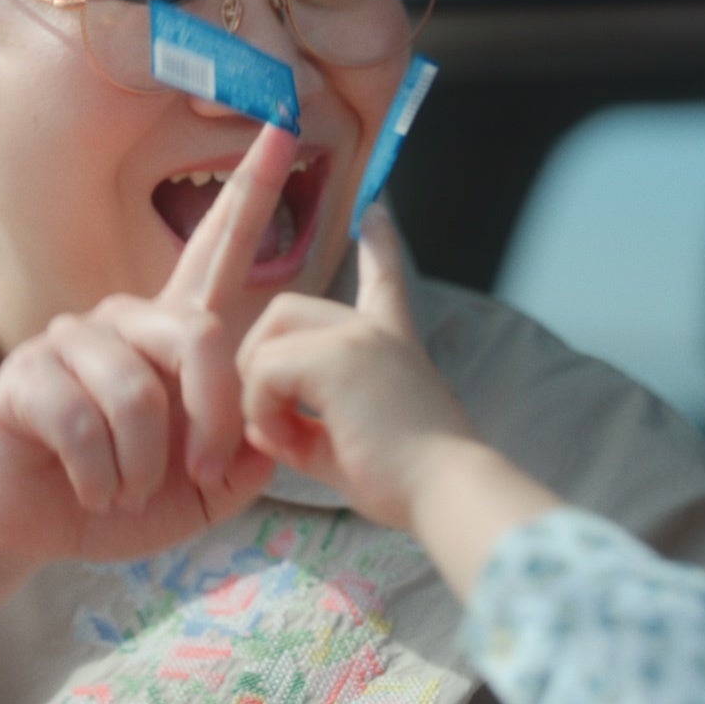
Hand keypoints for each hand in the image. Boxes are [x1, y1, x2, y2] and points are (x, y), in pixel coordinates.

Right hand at [0, 124, 294, 576]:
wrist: (24, 525)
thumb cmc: (115, 496)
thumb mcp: (199, 488)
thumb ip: (240, 457)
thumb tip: (269, 430)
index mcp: (169, 332)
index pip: (217, 247)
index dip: (252, 189)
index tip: (285, 123)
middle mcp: (122, 319)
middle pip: (198, 334)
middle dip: (213, 415)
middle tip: (201, 473)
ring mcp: (69, 340)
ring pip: (138, 393)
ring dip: (142, 466)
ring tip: (125, 491)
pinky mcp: (27, 375)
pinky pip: (85, 423)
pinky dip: (101, 477)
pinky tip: (91, 491)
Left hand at [236, 203, 477, 530]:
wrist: (445, 492)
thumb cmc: (409, 483)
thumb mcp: (346, 449)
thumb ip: (302, 430)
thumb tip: (260, 429)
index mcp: (391, 344)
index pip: (383, 282)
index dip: (380, 248)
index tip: (377, 212)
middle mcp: (374, 329)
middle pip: (284, 310)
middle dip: (260, 359)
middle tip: (271, 417)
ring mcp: (354, 336)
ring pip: (266, 340)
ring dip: (258, 393)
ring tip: (285, 439)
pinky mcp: (335, 355)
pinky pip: (263, 372)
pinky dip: (262, 413)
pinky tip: (290, 444)